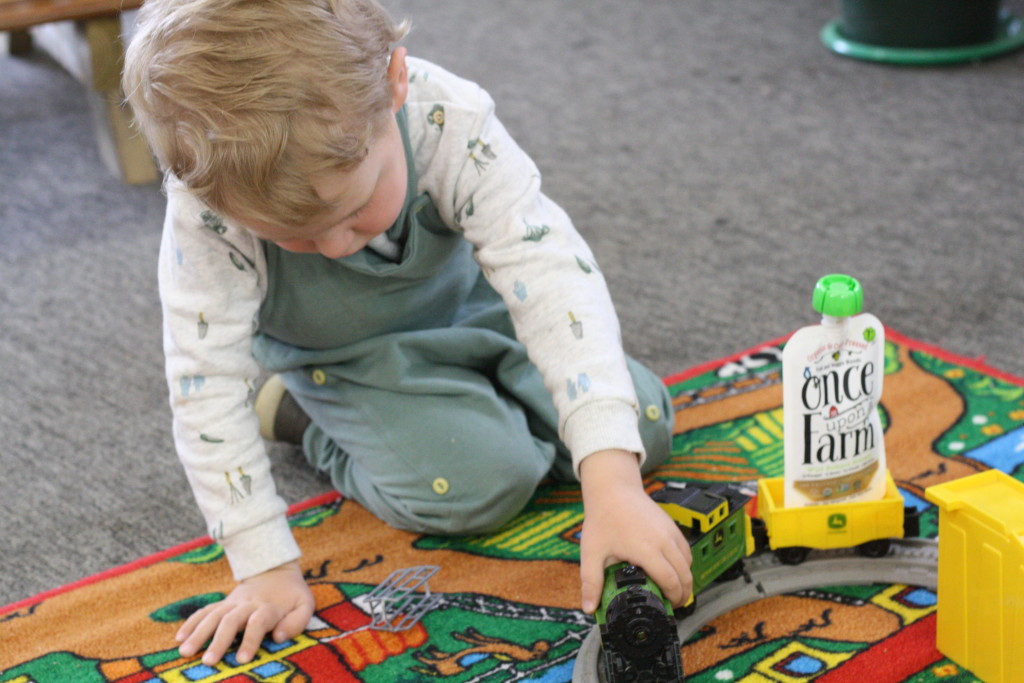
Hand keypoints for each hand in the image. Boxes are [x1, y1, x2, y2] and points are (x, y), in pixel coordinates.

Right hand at [176, 560, 315, 665]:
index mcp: (269, 607)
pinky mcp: (223, 603)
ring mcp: (232, 602)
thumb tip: (278, 637)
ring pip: (213, 615)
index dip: (250, 640)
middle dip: (219, 641)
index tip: (243, 660)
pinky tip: (179, 639)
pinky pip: (205, 611)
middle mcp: (248, 604)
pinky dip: (191, 623)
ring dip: (198, 633)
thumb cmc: (292, 595)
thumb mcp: (305, 604)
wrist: (276, 571)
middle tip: (209, 662)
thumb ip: (296, 622)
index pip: (258, 622)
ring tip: (185, 652)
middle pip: (230, 620)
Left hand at [578, 450, 691, 613]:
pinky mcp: (672, 525)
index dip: (673, 599)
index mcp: (646, 549)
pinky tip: (673, 570)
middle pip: (685, 574)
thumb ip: (591, 582)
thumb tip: (589, 608)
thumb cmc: (602, 519)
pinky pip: (685, 549)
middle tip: (672, 605)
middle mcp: (663, 541)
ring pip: (688, 562)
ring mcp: (670, 532)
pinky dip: (684, 564)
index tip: (668, 609)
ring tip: (673, 591)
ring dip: (685, 578)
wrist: (613, 489)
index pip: (670, 581)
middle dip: (683, 593)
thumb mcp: (591, 552)